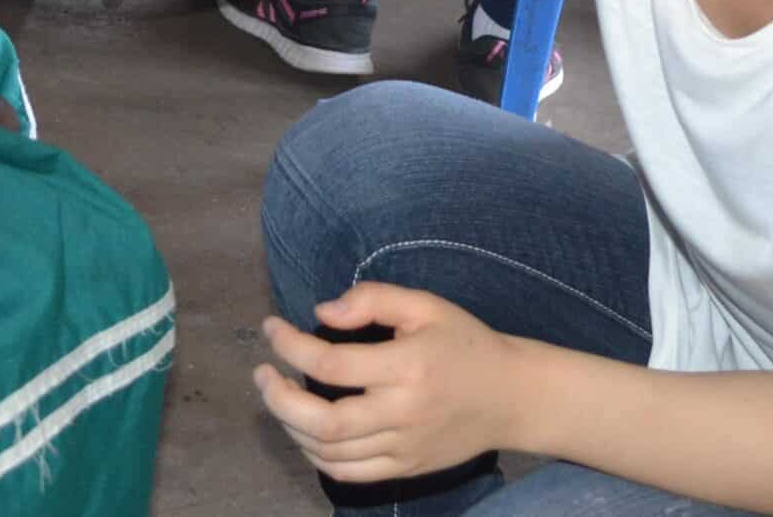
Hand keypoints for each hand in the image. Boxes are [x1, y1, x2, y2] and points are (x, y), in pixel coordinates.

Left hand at [254, 283, 522, 483]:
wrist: (511, 397)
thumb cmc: (465, 344)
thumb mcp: (426, 305)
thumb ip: (373, 298)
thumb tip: (322, 311)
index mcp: (405, 367)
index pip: (330, 364)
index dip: (290, 345)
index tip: (272, 328)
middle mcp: (401, 413)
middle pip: (322, 422)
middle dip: (278, 398)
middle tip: (261, 373)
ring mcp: (402, 448)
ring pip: (328, 452)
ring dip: (290, 426)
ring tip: (277, 397)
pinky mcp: (404, 468)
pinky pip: (348, 473)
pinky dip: (315, 455)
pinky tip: (304, 431)